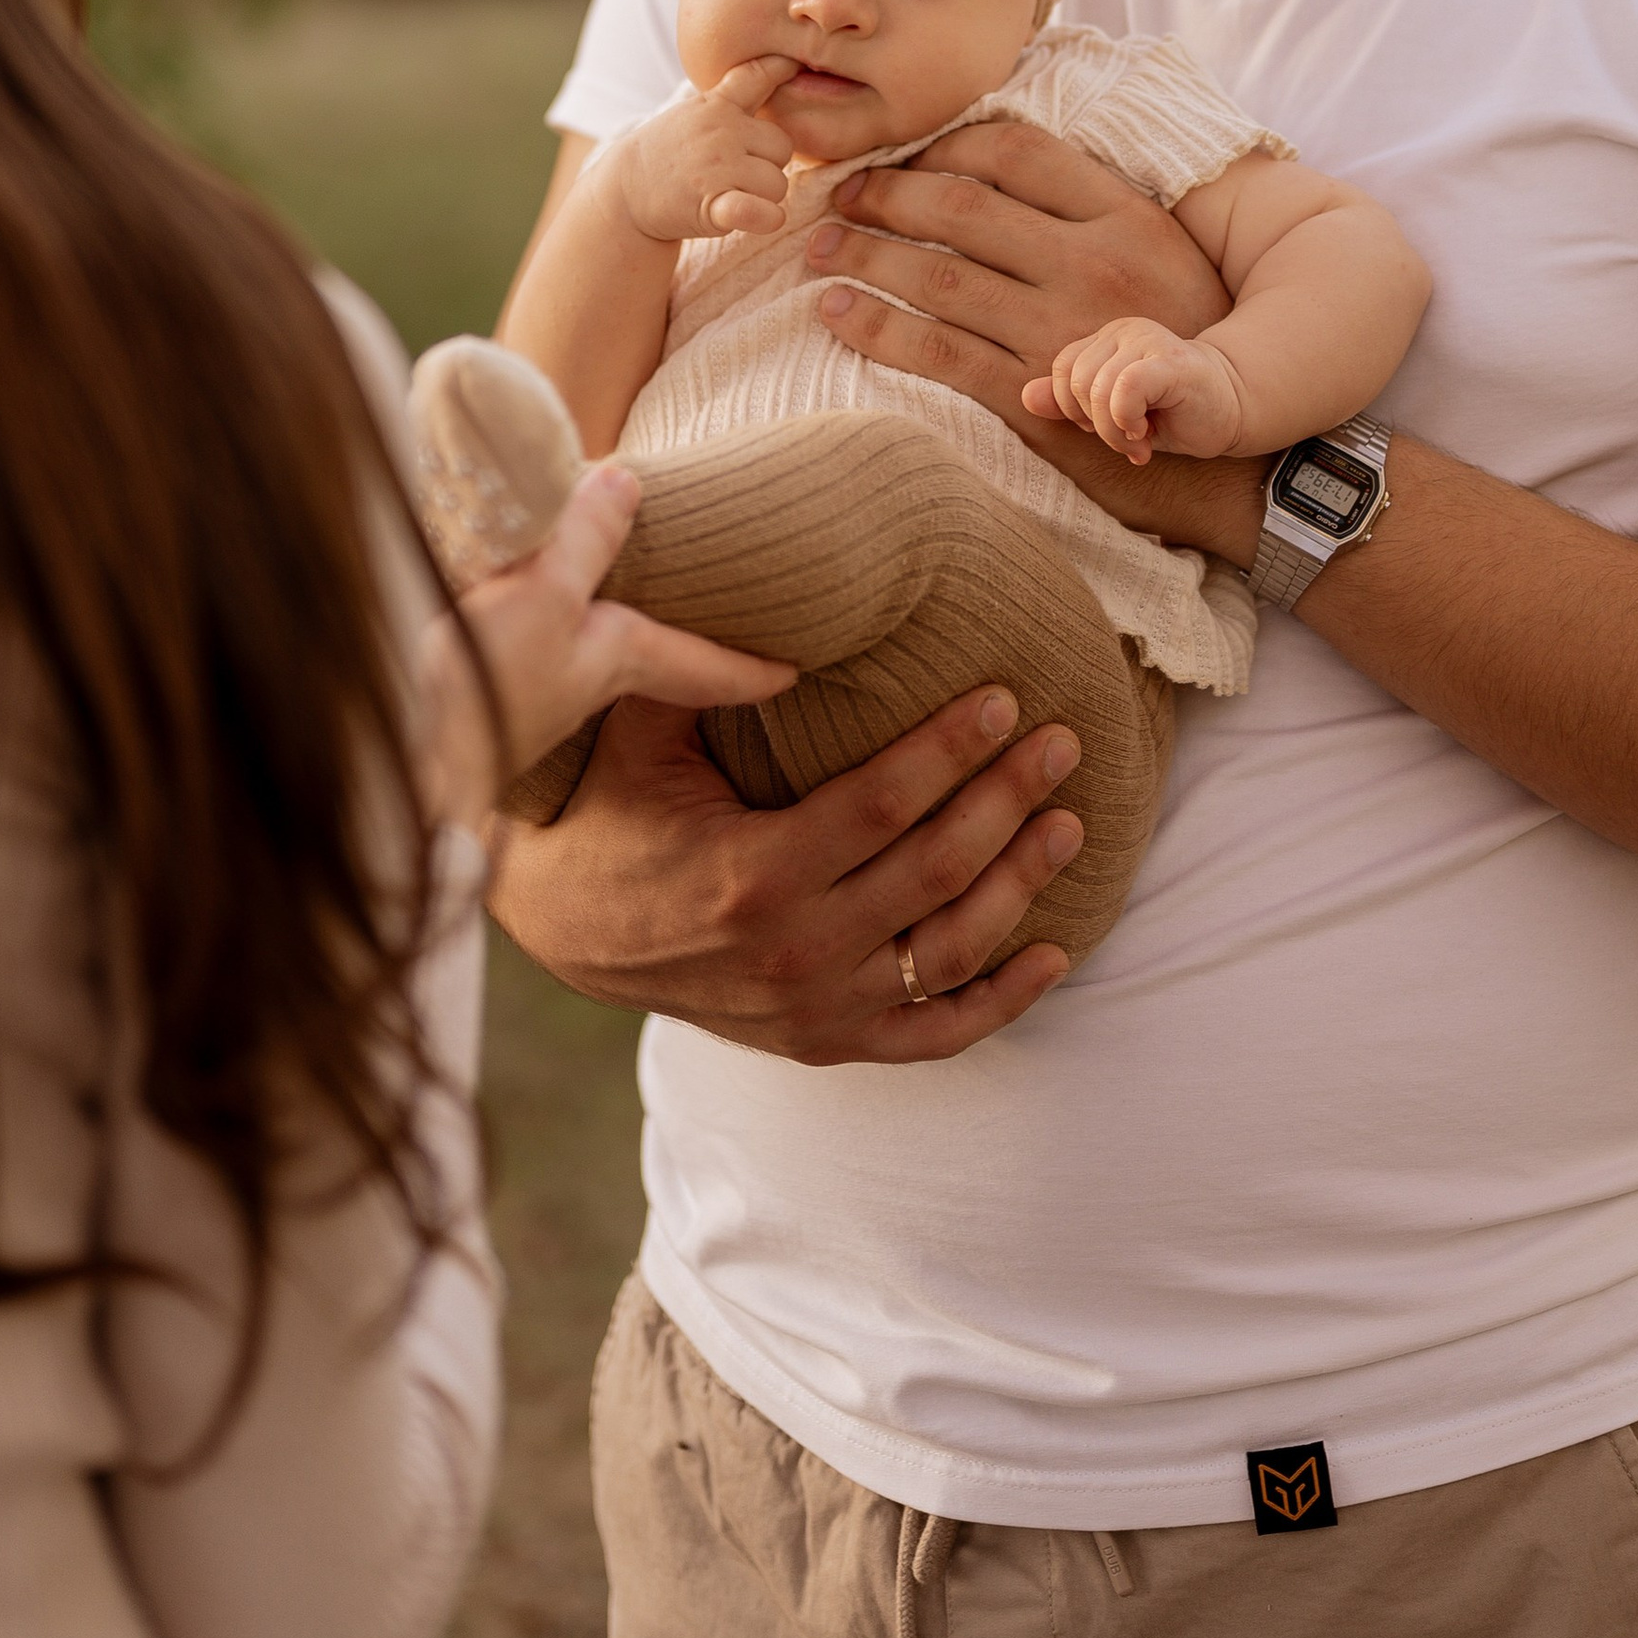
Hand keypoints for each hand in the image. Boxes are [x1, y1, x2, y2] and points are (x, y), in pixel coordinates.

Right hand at [426, 465, 797, 838]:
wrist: (386, 757)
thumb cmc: (478, 684)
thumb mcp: (545, 597)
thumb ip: (584, 540)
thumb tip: (627, 482)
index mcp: (609, 661)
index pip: (699, 665)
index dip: (749, 666)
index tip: (795, 675)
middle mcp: (571, 682)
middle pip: (636, 653)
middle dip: (668, 637)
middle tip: (703, 615)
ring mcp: (515, 690)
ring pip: (573, 646)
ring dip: (590, 622)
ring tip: (598, 593)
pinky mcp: (462, 686)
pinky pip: (511, 642)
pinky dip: (522, 618)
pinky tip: (500, 605)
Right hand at [487, 683, 1088, 1062]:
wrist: (569, 933)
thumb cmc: (613, 812)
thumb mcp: (638, 733)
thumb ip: (699, 665)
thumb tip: (774, 593)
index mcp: (751, 872)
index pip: (882, 806)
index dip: (951, 751)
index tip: (1005, 700)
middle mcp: (792, 952)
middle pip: (933, 873)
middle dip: (1008, 802)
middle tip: (1063, 744)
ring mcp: (813, 1010)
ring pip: (946, 953)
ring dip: (1019, 888)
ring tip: (1068, 823)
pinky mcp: (824, 1044)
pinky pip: (931, 1035)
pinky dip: (1000, 1001)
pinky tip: (1054, 955)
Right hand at [614, 56, 795, 241]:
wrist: (625, 192)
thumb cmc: (669, 151)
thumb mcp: (697, 112)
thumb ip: (736, 92)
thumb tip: (784, 62)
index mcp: (717, 106)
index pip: (757, 75)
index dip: (783, 66)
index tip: (798, 61)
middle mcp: (720, 132)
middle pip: (783, 148)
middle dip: (768, 163)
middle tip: (738, 173)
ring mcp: (717, 169)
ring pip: (777, 185)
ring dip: (763, 196)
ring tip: (731, 193)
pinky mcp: (713, 208)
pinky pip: (763, 212)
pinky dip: (766, 218)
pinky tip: (756, 216)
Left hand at [799, 117, 1265, 561]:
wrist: (1228, 456)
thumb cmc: (1188, 344)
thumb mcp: (1162, 256)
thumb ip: (1093, 212)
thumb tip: (996, 168)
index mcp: (1126, 217)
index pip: (1015, 150)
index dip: (942, 146)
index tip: (900, 154)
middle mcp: (1094, 265)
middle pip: (963, 206)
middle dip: (885, 194)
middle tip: (838, 195)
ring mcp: (1061, 332)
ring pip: (938, 277)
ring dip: (865, 256)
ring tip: (821, 246)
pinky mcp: (1034, 397)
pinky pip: (937, 351)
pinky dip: (877, 327)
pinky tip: (837, 312)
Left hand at [1027, 316, 1246, 463]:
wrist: (1232, 409)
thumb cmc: (1172, 413)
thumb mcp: (1113, 414)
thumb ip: (1071, 403)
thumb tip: (1025, 397)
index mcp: (1105, 338)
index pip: (1062, 370)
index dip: (1074, 409)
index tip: (1104, 430)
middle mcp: (1124, 330)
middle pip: (1075, 381)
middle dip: (1094, 425)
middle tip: (1125, 442)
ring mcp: (1147, 340)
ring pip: (1097, 389)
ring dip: (1113, 431)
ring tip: (1138, 441)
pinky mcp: (1170, 360)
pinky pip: (1124, 389)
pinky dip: (1126, 421)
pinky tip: (1146, 433)